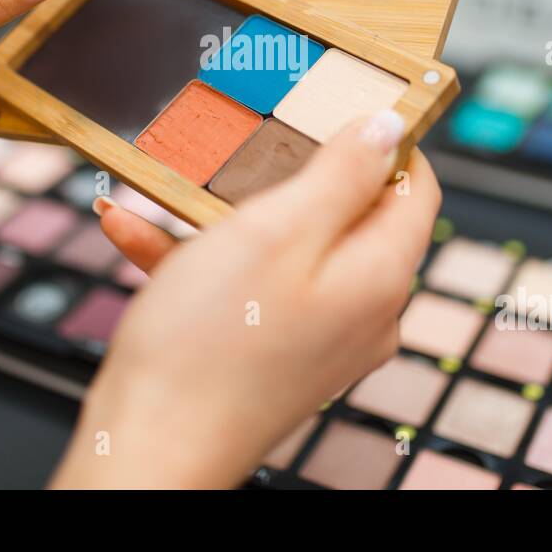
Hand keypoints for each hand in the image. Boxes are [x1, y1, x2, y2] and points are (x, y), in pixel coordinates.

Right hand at [49, 111, 440, 488]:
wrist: (148, 449)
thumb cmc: (207, 346)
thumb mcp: (276, 231)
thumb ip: (341, 175)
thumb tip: (391, 128)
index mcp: (379, 276)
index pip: (416, 188)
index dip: (385, 139)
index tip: (340, 103)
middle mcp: (363, 311)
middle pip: (349, 216)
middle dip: (291, 171)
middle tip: (246, 137)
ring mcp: (320, 338)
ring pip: (287, 249)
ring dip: (226, 214)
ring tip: (171, 185)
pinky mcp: (274, 355)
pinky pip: (248, 289)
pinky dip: (200, 259)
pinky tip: (135, 230)